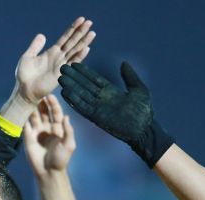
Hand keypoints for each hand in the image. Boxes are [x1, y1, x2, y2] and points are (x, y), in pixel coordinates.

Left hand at [0, 17, 94, 125]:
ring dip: (84, 42)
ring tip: (92, 33)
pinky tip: (86, 48)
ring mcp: (61, 65)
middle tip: (90, 22)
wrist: (24, 90)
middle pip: (72, 42)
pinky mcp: (60, 73)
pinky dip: (79, 56)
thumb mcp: (28, 56)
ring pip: (75, 50)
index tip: (81, 19)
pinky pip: (72, 63)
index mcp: (52, 52)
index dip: (73, 29)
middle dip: (81, 32)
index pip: (65, 38)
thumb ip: (35, 46)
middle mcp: (59, 57)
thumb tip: (42, 35)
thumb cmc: (24, 76)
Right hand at [24, 95, 75, 177]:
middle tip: (39, 92)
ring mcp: (37, 132)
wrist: (48, 172)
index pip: (55, 113)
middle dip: (42, 103)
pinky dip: (23, 117)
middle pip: (44, 112)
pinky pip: (25, 125)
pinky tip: (22, 109)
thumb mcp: (69, 145)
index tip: (50, 95)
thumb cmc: (61, 159)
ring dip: (32, 108)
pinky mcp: (28, 137)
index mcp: (58, 128)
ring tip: (29, 97)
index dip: (53, 104)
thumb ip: (68, 130)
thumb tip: (66, 116)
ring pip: (34, 116)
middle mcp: (47, 128)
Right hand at [58, 62, 173, 166]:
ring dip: (71, 86)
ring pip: (81, 95)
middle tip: (62, 68)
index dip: (84, 72)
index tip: (74, 64)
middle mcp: (102, 98)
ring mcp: (98, 107)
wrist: (144, 130)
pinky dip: (73, 100)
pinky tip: (65, 92)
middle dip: (73, 77)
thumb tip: (123, 63)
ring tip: (60, 78)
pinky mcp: (96, 116)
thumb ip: (130, 76)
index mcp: (111, 91)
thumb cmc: (144, 111)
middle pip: (84, 85)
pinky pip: (82, 107)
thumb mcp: (138, 89)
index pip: (94, 79)